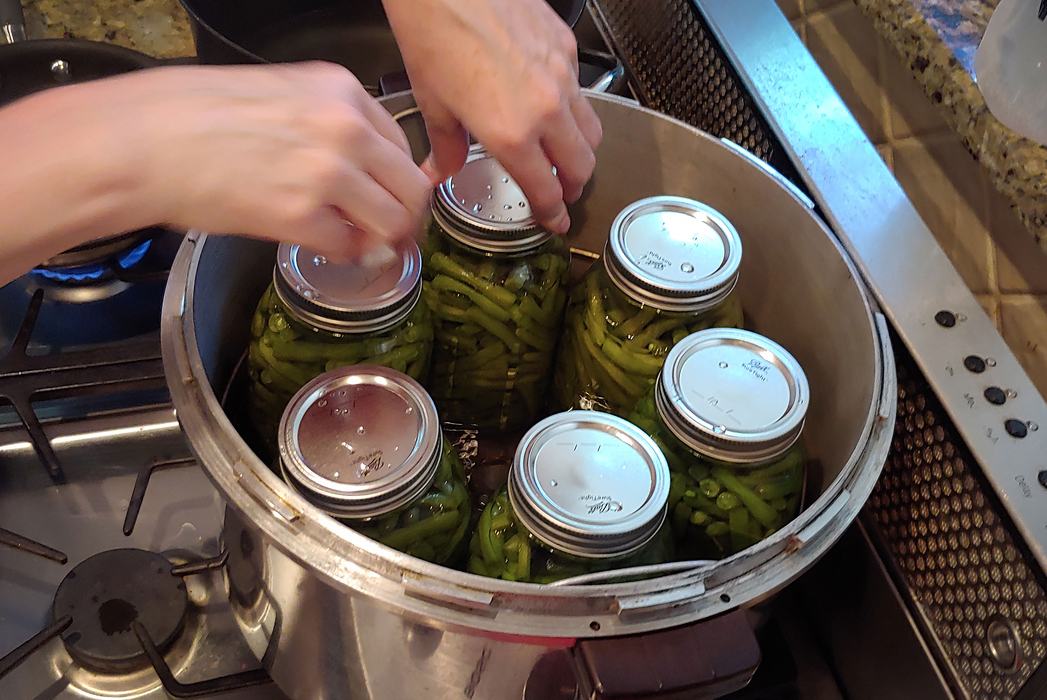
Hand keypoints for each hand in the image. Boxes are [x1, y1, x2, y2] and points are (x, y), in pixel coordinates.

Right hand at [117, 62, 431, 259]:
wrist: (146, 139)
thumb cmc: (198, 115)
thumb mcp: (281, 95)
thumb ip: (331, 125)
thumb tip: (363, 168)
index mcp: (341, 91)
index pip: (401, 146)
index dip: (398, 181)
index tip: (390, 199)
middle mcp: (344, 127)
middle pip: (410, 188)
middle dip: (404, 217)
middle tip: (389, 235)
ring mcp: (327, 172)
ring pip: (391, 222)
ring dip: (379, 241)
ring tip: (359, 245)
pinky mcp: (301, 215)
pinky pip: (349, 246)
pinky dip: (343, 254)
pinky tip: (326, 248)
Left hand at [383, 0, 601, 233]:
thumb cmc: (433, 31)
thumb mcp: (432, 99)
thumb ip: (446, 145)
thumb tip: (442, 170)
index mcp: (509, 133)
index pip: (545, 189)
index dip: (553, 213)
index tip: (556, 222)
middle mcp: (545, 110)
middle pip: (582, 166)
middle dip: (574, 186)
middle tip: (562, 193)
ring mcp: (562, 76)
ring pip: (591, 130)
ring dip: (581, 151)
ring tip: (565, 155)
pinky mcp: (565, 47)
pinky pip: (581, 90)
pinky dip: (572, 107)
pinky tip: (551, 104)